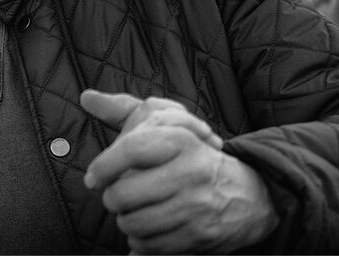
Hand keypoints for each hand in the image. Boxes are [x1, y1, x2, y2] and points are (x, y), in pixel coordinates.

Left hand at [81, 90, 277, 253]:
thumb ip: (123, 110)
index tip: (93, 178)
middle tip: (116, 196)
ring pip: (134, 222)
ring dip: (125, 220)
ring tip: (132, 211)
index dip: (104, 165)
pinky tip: (147, 227)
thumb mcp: (165, 123)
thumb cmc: (193, 155)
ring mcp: (197, 206)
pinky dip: (140, 240)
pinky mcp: (200, 236)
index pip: (132, 149)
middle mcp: (191, 172)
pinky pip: (150, 245)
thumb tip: (87, 98)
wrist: (252, 194)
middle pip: (125, 194)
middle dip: (112, 198)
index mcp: (181, 140)